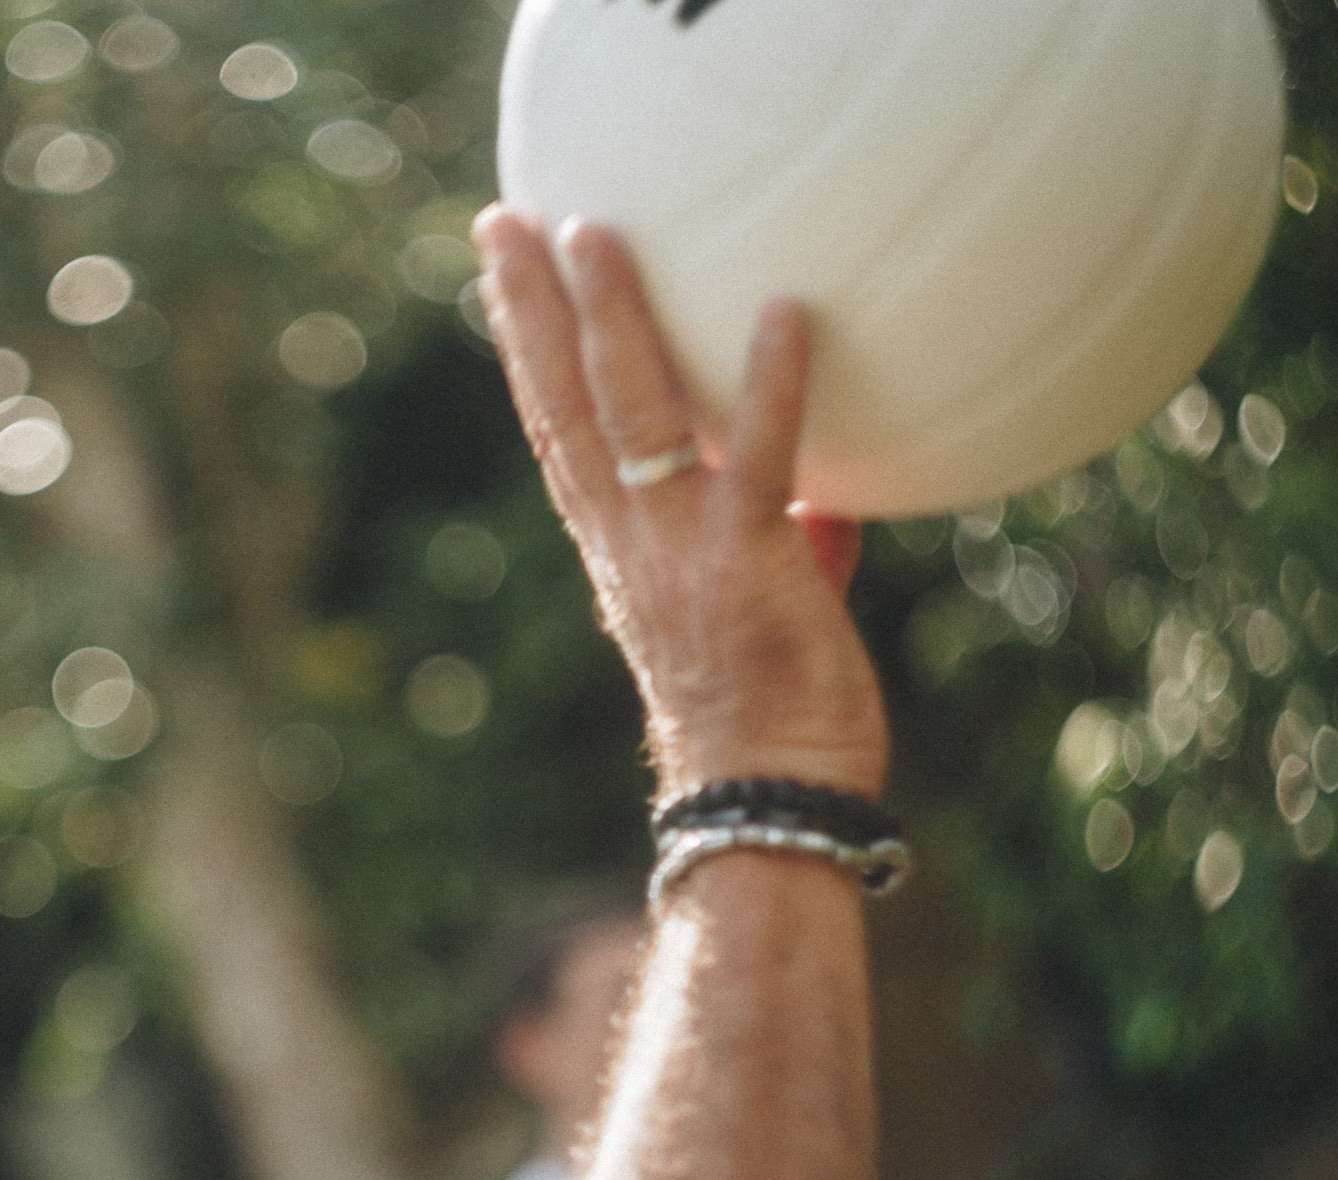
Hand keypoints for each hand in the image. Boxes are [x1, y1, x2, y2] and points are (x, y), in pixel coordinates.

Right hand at [474, 208, 888, 800]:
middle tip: (504, 221)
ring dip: (609, 320)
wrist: (767, 800)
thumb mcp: (766, 612)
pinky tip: (784, 310)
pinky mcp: (751, 563)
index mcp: (622, 551)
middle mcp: (631, 543)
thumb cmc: (768, 720)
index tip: (504, 275)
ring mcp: (682, 551)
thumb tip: (833, 496)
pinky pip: (759, 458)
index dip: (526, 351)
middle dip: (528, 311)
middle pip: (562, 406)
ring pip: (629, 416)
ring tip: (593, 234)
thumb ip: (791, 540)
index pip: (558, 431)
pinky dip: (770, 385)